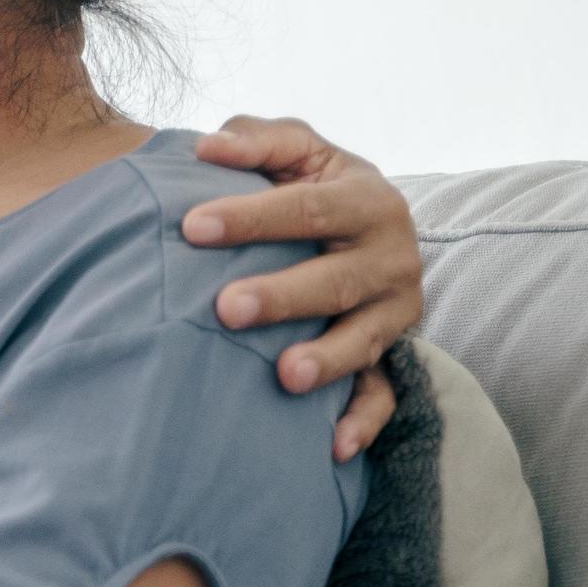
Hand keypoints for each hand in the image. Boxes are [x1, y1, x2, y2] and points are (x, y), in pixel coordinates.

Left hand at [183, 115, 423, 460]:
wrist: (368, 224)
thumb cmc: (313, 182)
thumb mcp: (297, 149)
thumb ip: (255, 140)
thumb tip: (207, 148)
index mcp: (369, 200)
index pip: (308, 207)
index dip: (251, 217)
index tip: (191, 227)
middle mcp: (393, 257)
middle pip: (335, 279)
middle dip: (283, 295)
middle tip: (225, 308)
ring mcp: (396, 311)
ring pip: (364, 338)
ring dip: (327, 359)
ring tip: (285, 375)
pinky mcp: (393, 353)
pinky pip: (384, 394)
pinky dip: (362, 422)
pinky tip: (330, 446)